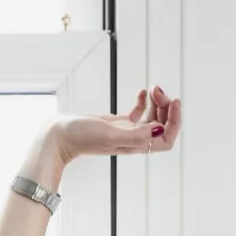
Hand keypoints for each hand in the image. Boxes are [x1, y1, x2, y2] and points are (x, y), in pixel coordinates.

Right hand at [51, 84, 181, 165]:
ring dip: (156, 101)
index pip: (166, 139)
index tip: (174, 101)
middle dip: (166, 107)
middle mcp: (134, 140)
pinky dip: (144, 100)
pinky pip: (139, 112)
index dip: (175, 122)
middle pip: (162, 126)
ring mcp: (127, 131)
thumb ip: (135, 135)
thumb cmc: (82, 138)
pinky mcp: (118, 123)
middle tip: (158, 90)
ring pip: (152, 117)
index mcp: (135, 146)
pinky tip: (142, 92)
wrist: (60, 136)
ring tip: (151, 88)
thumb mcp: (110, 134)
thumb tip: (158, 130)